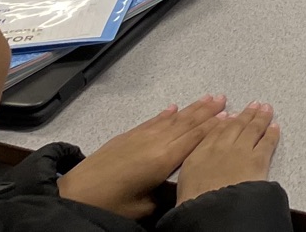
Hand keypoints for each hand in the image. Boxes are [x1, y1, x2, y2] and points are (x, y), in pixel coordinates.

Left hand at [59, 97, 225, 218]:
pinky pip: (153, 120)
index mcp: (163, 159)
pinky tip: (173, 108)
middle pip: (187, 122)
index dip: (213, 127)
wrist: (75, 195)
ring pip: (172, 118)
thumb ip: (169, 193)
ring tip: (208, 98)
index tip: (230, 116)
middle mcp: (155, 142)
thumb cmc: (112, 204)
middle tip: (224, 98)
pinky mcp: (127, 136)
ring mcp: (140, 136)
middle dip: (207, 110)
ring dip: (191, 108)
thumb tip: (185, 185)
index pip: (195, 138)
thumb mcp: (145, 207)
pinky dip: (166, 113)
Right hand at [177, 102, 280, 203]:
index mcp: (200, 154)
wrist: (211, 208)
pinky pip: (267, 142)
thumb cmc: (195, 202)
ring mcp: (240, 151)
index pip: (214, 132)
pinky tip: (275, 127)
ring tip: (266, 109)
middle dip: (245, 115)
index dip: (225, 122)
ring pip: (253, 129)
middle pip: (235, 126)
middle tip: (253, 106)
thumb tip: (197, 172)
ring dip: (260, 118)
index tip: (230, 115)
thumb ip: (194, 170)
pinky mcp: (257, 159)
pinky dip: (272, 134)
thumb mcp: (185, 183)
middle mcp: (221, 148)